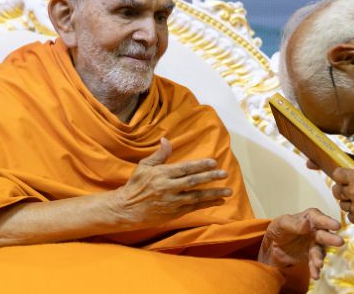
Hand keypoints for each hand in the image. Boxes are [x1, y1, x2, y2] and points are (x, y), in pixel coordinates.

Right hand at [111, 138, 231, 228]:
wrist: (125, 209)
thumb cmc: (135, 185)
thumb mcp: (144, 166)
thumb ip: (159, 155)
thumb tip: (166, 140)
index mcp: (162, 174)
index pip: (185, 168)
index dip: (200, 165)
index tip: (214, 162)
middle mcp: (168, 188)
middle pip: (193, 182)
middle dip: (211, 177)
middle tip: (225, 173)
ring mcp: (171, 202)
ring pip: (196, 197)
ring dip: (214, 194)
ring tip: (228, 191)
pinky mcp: (173, 213)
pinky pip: (193, 208)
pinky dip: (207, 204)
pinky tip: (218, 201)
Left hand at [258, 208, 343, 279]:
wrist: (273, 246)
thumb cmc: (279, 229)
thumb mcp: (282, 223)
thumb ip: (295, 224)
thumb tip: (307, 223)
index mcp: (309, 218)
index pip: (319, 219)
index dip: (328, 222)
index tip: (336, 226)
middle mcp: (315, 230)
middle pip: (323, 235)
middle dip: (331, 239)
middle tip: (339, 242)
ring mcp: (314, 244)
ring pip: (320, 251)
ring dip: (320, 257)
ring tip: (319, 264)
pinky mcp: (311, 257)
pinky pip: (314, 263)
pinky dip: (315, 269)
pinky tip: (315, 275)